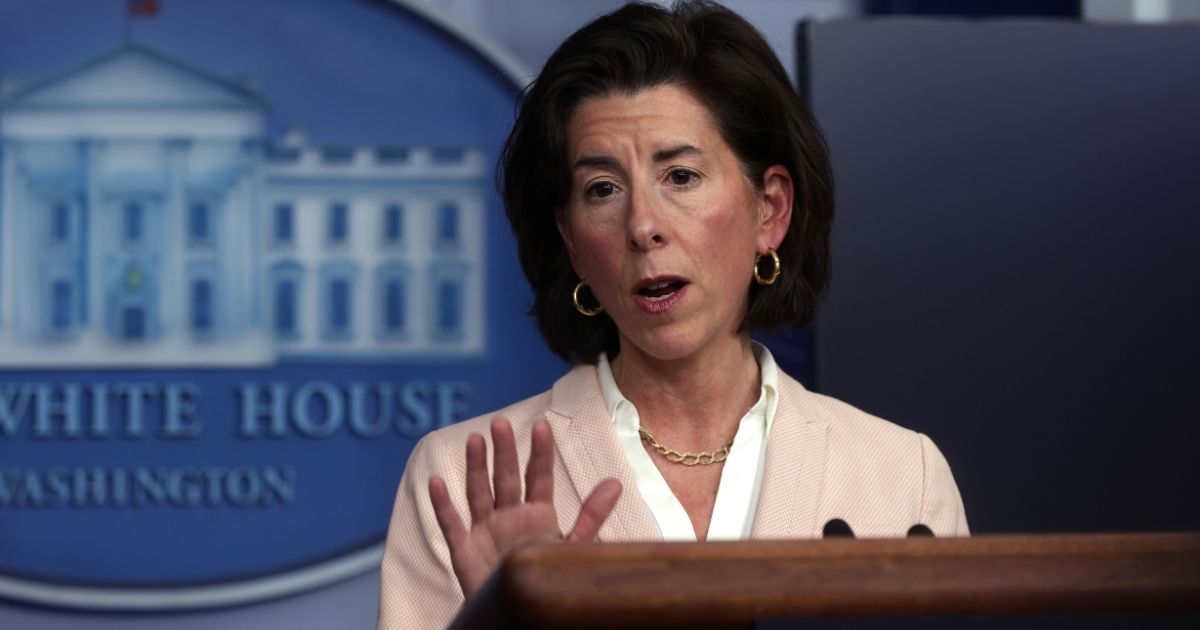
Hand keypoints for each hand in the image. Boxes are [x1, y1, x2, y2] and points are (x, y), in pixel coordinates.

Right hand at [428, 416, 622, 597]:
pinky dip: (443, 504)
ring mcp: (485, 531)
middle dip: (504, 452)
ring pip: (478, 493)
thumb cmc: (546, 578)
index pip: (538, 477)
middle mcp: (509, 517)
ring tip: (474, 440)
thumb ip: (591, 517)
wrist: (520, 615)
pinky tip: (437, 481)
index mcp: (537, 515)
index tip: (542, 426)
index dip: (540, 453)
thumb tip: (615, 483)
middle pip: (505, 478)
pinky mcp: (465, 551)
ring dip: (475, 467)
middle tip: (500, 424)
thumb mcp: (573, 548)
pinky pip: (451, 525)